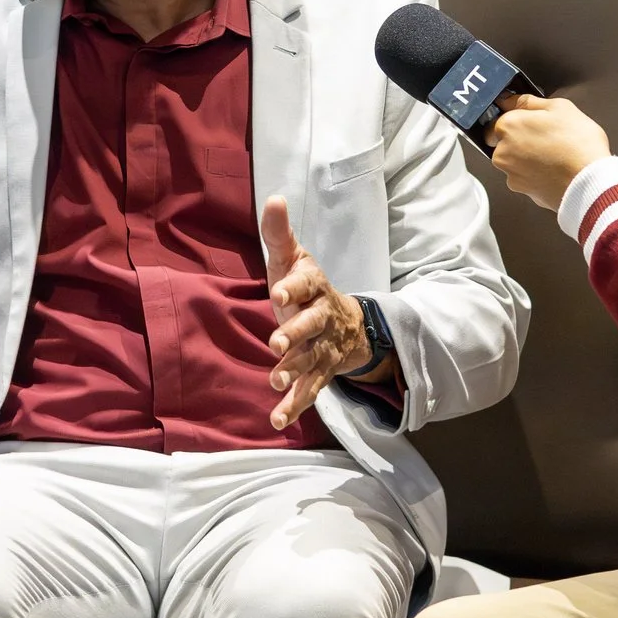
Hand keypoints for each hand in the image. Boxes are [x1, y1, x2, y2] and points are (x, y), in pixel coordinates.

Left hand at [262, 195, 380, 429]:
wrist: (344, 321)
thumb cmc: (306, 286)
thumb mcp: (292, 258)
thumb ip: (279, 233)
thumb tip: (274, 198)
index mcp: (314, 286)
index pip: (306, 285)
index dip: (293, 288)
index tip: (278, 292)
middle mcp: (321, 318)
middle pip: (311, 326)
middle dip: (295, 334)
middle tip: (276, 344)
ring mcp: (323, 347)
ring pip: (311, 360)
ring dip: (295, 373)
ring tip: (276, 383)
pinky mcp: (320, 372)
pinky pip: (310, 390)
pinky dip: (295, 405)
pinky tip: (277, 420)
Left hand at [488, 94, 612, 210]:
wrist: (589, 182)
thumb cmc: (578, 144)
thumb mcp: (560, 107)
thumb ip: (530, 102)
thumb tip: (513, 100)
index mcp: (508, 125)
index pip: (502, 117)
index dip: (520, 118)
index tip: (535, 122)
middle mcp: (502, 151)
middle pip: (506, 140)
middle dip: (522, 139)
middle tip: (548, 138)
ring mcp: (510, 173)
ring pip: (515, 160)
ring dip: (529, 157)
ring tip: (555, 155)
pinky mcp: (521, 190)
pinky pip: (525, 177)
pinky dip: (536, 174)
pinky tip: (554, 169)